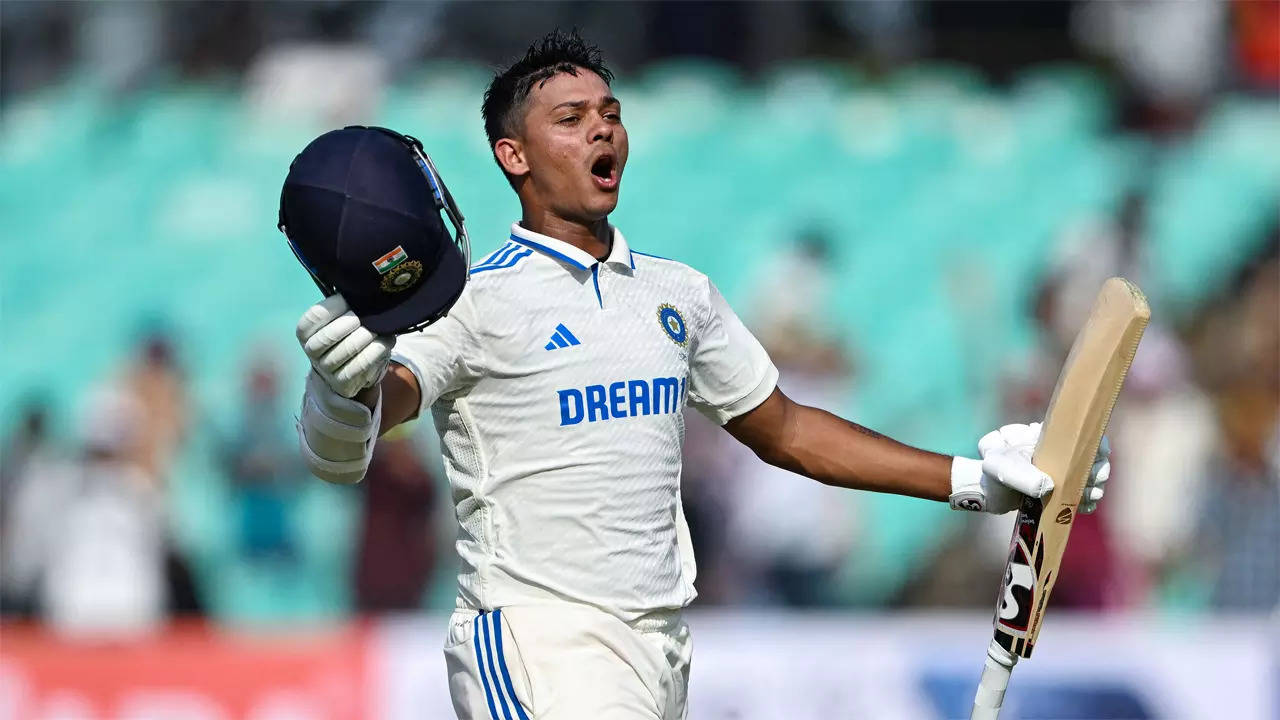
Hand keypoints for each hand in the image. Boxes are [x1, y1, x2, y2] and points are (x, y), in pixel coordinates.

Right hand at [296, 295, 394, 397]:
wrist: (345, 369)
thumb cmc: (344, 336)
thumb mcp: (338, 320)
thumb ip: (343, 307)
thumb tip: (360, 291)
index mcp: (305, 332)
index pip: (315, 316)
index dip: (334, 306)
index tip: (349, 300)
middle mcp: (311, 350)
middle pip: (329, 335)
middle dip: (351, 323)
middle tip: (365, 317)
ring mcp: (325, 368)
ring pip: (347, 350)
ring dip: (366, 337)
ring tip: (378, 328)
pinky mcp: (341, 382)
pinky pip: (360, 365)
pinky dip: (375, 351)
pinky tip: (385, 342)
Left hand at [950, 422, 1110, 514]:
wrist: (988, 490)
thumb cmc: (994, 471)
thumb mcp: (1002, 469)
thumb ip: (1022, 476)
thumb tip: (1048, 485)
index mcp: (1048, 438)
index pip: (1081, 435)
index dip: (1096, 447)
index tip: (1098, 462)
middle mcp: (1059, 452)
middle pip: (1091, 457)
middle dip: (1098, 472)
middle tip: (1094, 487)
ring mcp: (1061, 470)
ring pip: (1090, 475)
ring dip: (1094, 487)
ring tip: (1090, 498)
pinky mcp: (1060, 487)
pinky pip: (1080, 492)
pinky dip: (1085, 500)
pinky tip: (1084, 507)